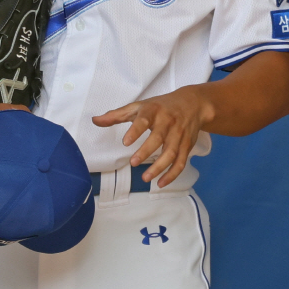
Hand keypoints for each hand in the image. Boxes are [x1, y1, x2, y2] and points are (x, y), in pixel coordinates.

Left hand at [91, 86, 212, 187]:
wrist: (193, 104)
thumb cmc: (161, 106)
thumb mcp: (139, 106)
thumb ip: (116, 115)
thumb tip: (95, 120)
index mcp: (154, 110)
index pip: (144, 120)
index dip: (135, 130)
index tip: (125, 142)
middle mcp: (168, 122)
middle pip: (158, 138)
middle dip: (146, 151)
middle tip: (133, 163)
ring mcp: (179, 135)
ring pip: (171, 153)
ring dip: (159, 167)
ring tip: (145, 178)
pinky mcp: (187, 146)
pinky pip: (181, 162)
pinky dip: (172, 175)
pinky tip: (160, 183)